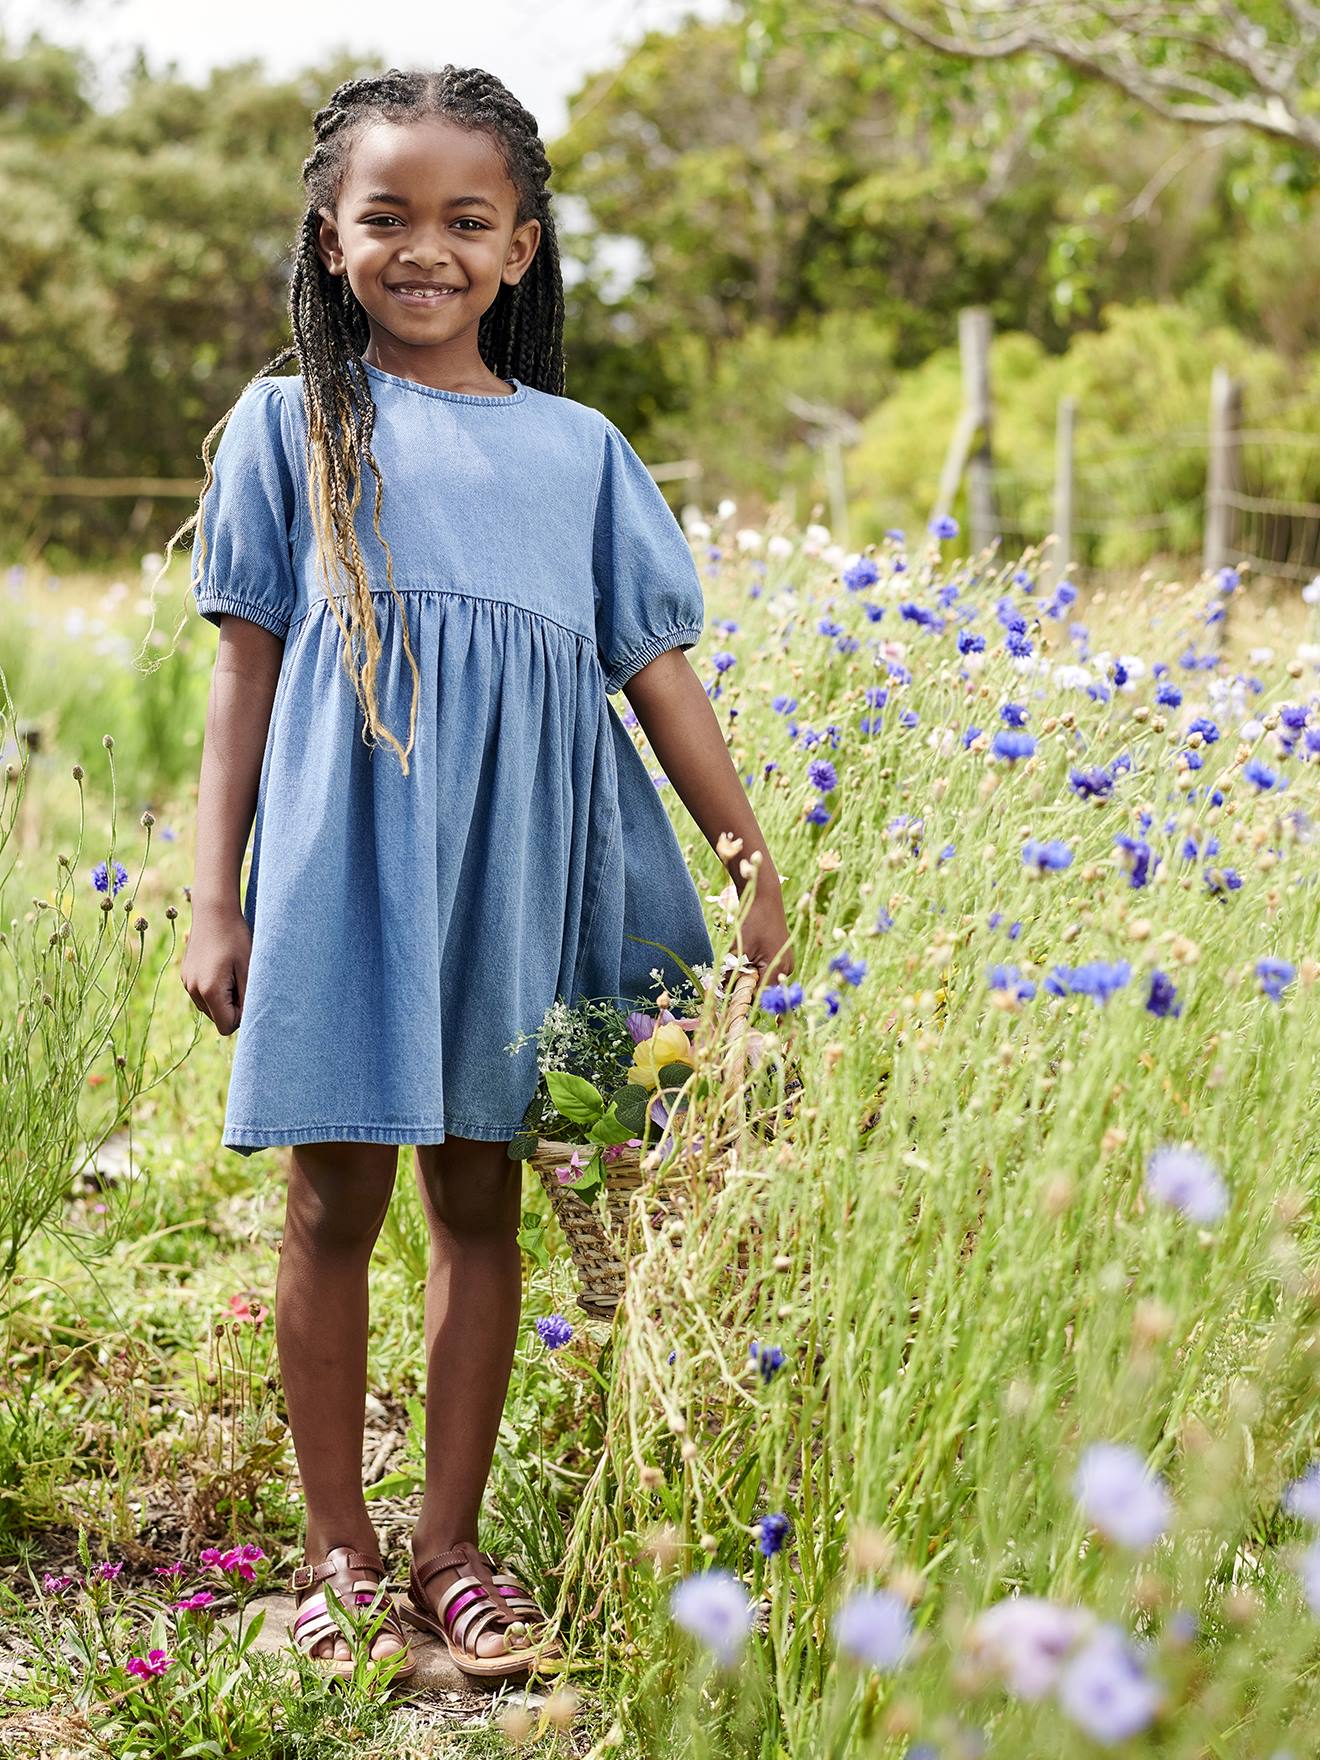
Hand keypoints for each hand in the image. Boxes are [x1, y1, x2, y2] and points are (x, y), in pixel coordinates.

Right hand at [181, 903, 251, 1035]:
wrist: (213, 912)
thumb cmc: (236, 938)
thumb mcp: (248, 968)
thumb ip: (247, 998)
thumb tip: (249, 1019)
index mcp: (209, 991)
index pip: (227, 1026)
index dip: (242, 1016)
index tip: (248, 993)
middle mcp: (193, 991)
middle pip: (217, 1019)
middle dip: (232, 1007)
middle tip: (241, 979)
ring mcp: (187, 983)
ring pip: (210, 1008)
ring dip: (223, 998)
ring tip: (231, 972)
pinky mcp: (185, 976)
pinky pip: (202, 995)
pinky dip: (213, 989)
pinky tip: (221, 967)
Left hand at [736, 882, 794, 989]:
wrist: (765, 898)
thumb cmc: (754, 921)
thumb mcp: (740, 949)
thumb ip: (732, 972)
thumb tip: (721, 989)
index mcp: (778, 970)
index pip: (760, 996)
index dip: (743, 997)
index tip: (728, 994)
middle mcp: (786, 970)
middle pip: (763, 990)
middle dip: (745, 986)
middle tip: (729, 978)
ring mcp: (786, 963)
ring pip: (764, 979)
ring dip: (749, 976)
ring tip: (738, 963)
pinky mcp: (782, 956)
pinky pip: (767, 970)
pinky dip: (755, 968)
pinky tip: (747, 956)